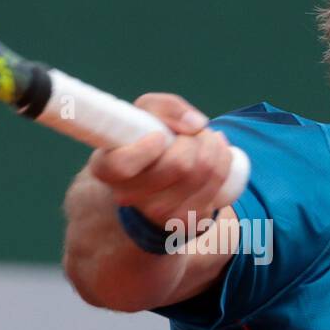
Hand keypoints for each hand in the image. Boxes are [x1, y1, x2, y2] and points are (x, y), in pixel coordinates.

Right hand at [87, 93, 233, 227]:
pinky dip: (223, 160)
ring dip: (211, 145)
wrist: (155, 182)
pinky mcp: (186, 221)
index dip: (147, 149)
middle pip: (178, 164)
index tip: (160, 136)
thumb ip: (165, 108)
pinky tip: (216, 153)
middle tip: (191, 133)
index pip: (123, 165)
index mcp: (107, 168)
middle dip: (194, 138)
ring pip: (202, 171)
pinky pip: (217, 182)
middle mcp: (129, 196)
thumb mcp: (145, 115)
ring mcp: (159, 213)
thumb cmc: (146, 139)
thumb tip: (196, 124)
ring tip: (204, 139)